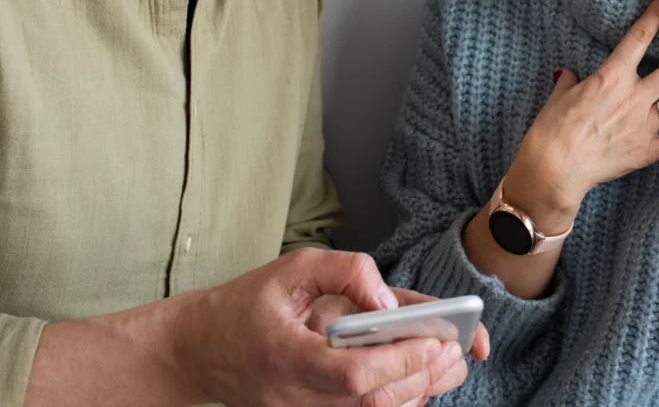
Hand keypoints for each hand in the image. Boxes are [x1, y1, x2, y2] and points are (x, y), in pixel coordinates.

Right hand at [172, 247, 472, 406]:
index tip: (438, 341)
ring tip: (449, 363)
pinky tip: (417, 379)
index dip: (401, 362)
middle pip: (372, 403)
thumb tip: (387, 300)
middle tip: (458, 351)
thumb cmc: (246, 303)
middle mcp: (296, 398)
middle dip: (423, 377)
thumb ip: (345, 271)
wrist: (198, 350)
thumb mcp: (294, 267)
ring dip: (416, 393)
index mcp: (288, 356)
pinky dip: (394, 402)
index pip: (354, 376)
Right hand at [505, 0, 658, 229]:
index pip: (638, 38)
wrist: (555, 167)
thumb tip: (567, 74)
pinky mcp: (646, 151)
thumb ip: (568, 81)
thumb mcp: (558, 96)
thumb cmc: (551, 128)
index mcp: (610, 76)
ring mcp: (643, 124)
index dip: (656, 16)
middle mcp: (633, 96)